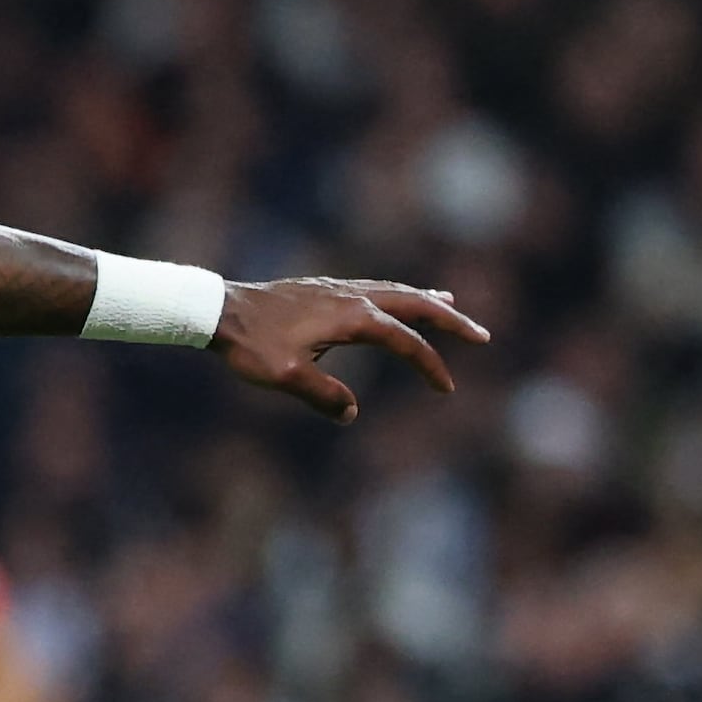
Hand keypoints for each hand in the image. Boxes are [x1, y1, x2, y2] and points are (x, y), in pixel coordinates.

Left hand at [212, 277, 489, 424]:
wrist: (220, 310)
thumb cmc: (251, 345)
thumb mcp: (286, 377)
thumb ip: (323, 396)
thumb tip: (351, 413)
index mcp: (353, 317)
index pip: (405, 343)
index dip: (430, 366)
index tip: (446, 389)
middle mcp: (354, 296)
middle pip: (415, 304)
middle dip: (451, 320)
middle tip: (481, 335)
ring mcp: (339, 288)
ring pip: (395, 290)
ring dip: (426, 299)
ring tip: (450, 301)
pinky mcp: (324, 288)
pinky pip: (373, 287)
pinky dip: (395, 293)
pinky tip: (392, 299)